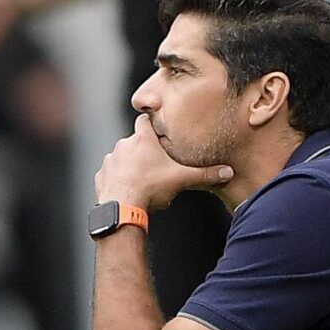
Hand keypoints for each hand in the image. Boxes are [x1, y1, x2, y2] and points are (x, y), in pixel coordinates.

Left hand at [95, 114, 235, 211]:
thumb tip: (228, 172)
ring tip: (142, 181)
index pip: (144, 121)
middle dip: (143, 151)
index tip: (157, 130)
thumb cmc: (151, 188)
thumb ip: (204, 174)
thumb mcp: (182, 179)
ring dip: (129, 166)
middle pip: (134, 142)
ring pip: (121, 158)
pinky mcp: (101, 177)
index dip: (151, 124)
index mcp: (143, 140)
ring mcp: (110, 161)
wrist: (122, 208)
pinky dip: (118, 180)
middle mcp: (123, 146)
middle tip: (156, 165)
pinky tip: (128, 191)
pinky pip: (110, 174)